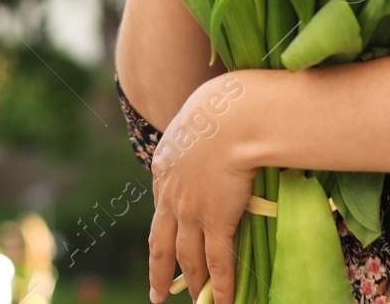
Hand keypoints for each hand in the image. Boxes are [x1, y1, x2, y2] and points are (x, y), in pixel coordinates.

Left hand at [148, 74, 255, 303]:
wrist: (231, 116)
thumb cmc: (221, 105)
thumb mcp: (197, 116)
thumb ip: (198, 130)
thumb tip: (215, 124)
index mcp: (164, 167)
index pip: (161, 208)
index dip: (163, 230)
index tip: (163, 245)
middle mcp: (171, 195)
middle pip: (162, 243)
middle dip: (160, 271)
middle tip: (158, 293)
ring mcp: (191, 211)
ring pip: (188, 258)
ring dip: (192, 283)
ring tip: (194, 302)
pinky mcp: (216, 221)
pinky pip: (219, 263)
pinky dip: (220, 287)